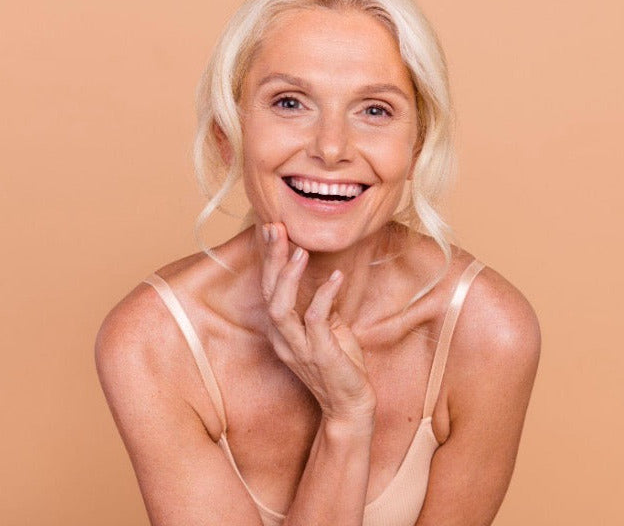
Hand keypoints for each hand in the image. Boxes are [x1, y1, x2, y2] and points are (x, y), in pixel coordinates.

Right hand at [260, 222, 375, 427]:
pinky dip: (324, 296)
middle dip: (271, 259)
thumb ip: (320, 305)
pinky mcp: (319, 354)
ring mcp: (299, 347)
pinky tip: (336, 277)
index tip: (272, 229)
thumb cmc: (340, 364)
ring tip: (299, 250)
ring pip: (280, 308)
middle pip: (268, 292)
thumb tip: (325, 277)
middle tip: (274, 227)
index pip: (269, 288)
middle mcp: (284, 338)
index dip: (269, 259)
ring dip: (288, 277)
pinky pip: (315, 320)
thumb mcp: (328, 329)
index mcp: (283, 330)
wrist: (350, 405)